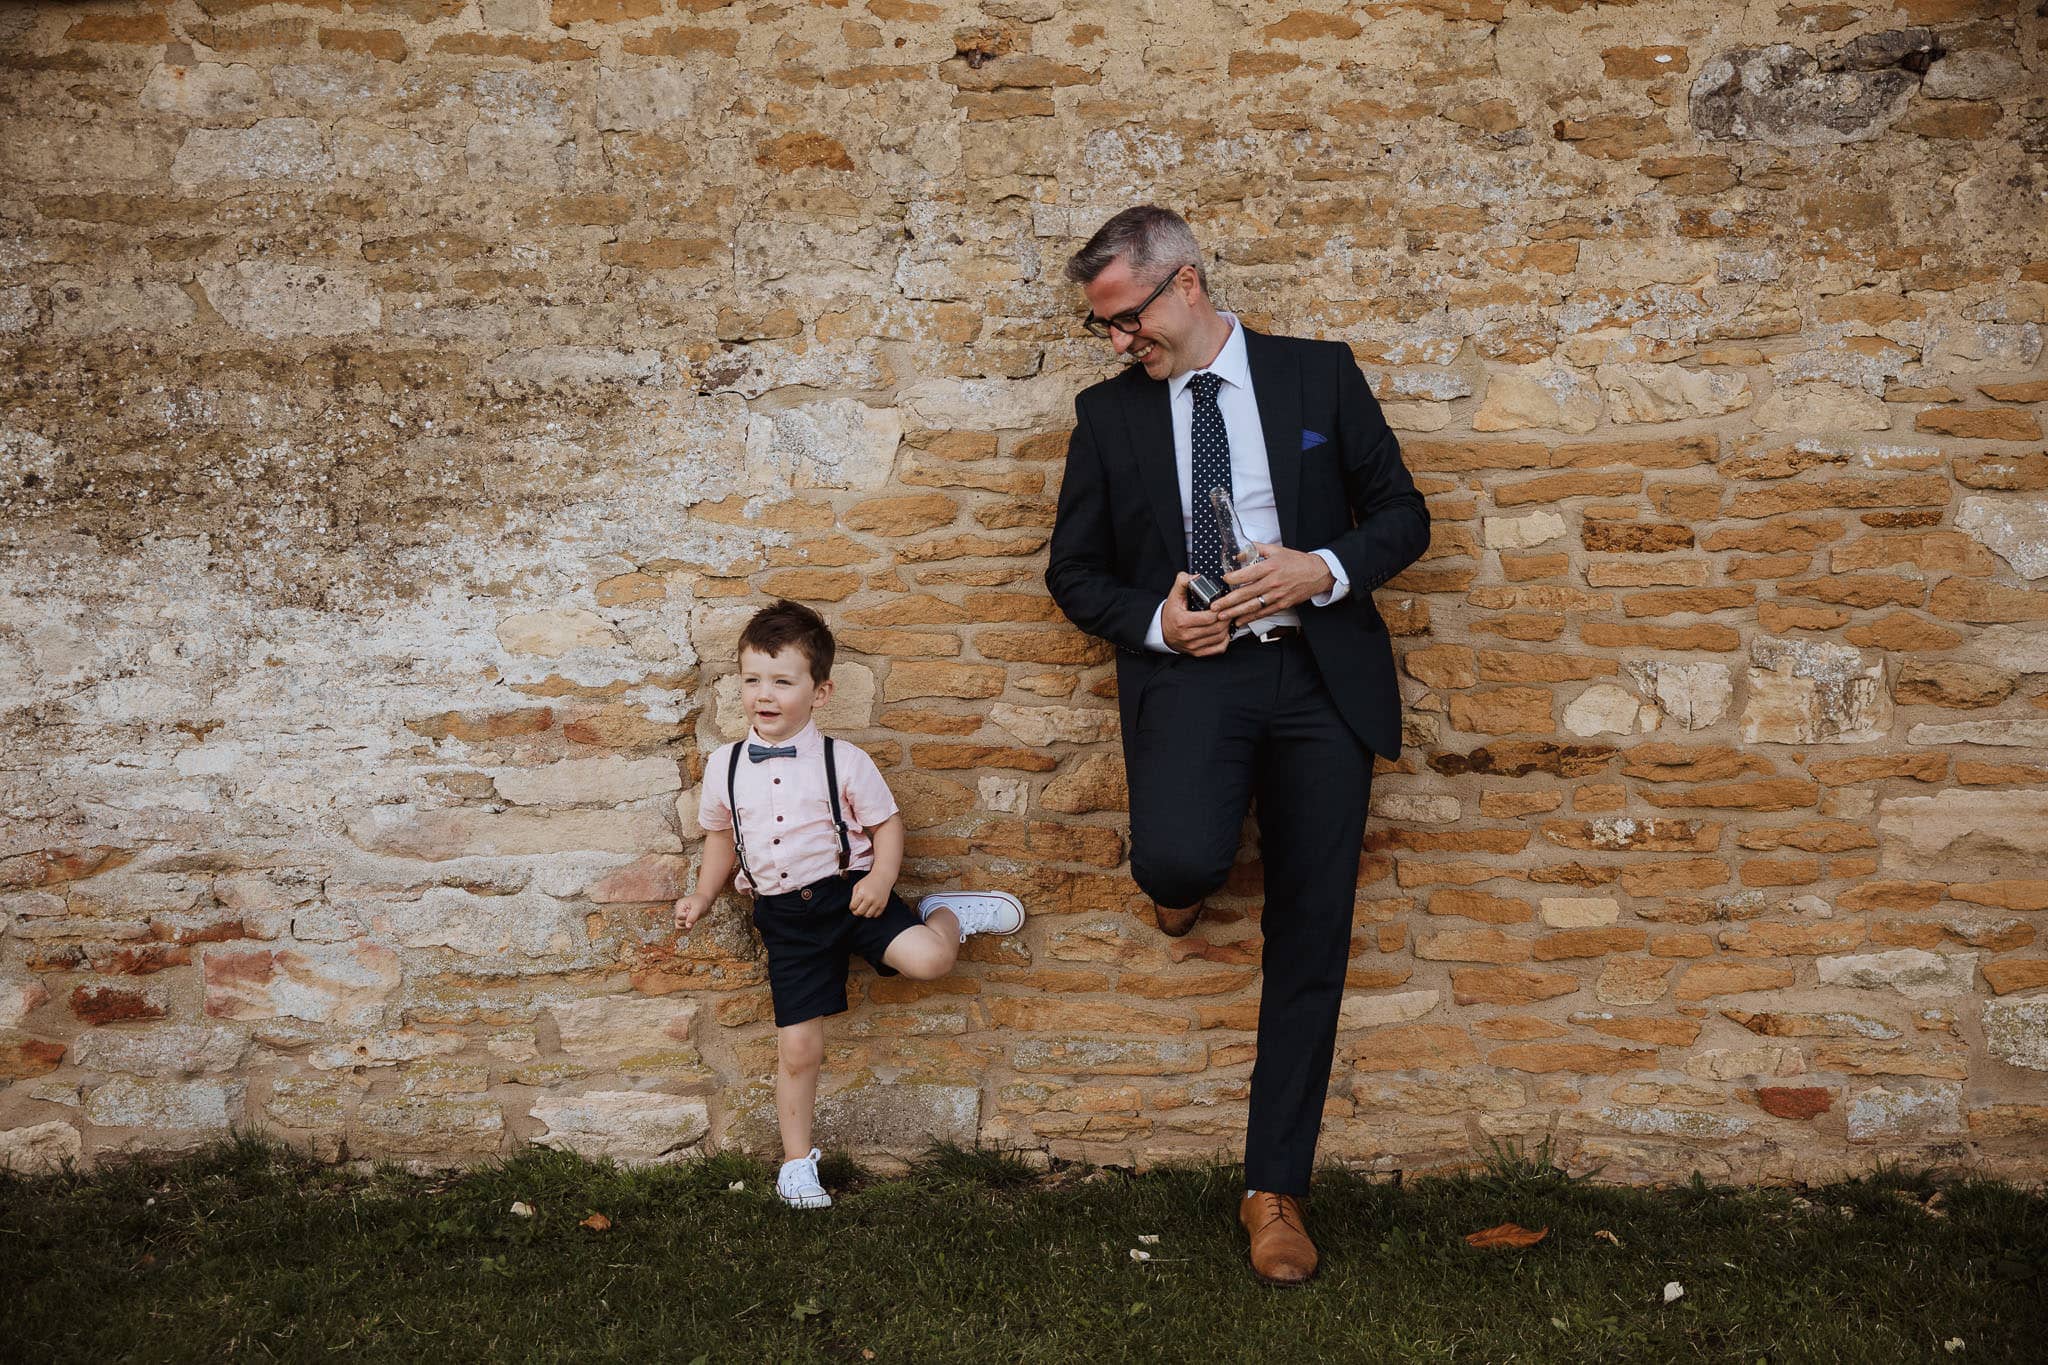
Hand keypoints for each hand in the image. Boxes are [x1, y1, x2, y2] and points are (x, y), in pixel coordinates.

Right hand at [674, 893, 711, 930]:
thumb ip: (692, 917)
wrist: (705, 899)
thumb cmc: (702, 901)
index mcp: (679, 905)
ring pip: (679, 927)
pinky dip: (688, 927)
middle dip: (687, 922)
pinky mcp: (684, 919)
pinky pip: (682, 927)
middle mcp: (678, 911)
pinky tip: (693, 922)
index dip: (686, 917)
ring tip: (694, 919)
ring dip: (687, 926)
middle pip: (678, 923)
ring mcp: (680, 915)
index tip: (692, 912)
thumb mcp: (698, 908)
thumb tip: (688, 927)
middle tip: (694, 915)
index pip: (678, 917)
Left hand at [848, 872, 891, 917]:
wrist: (882, 877)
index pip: (853, 906)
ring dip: (864, 913)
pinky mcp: (883, 905)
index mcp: (862, 893)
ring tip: (864, 908)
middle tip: (857, 909)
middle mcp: (870, 898)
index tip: (853, 906)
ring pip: (867, 915)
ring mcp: (877, 902)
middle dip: (856, 912)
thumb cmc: (868, 881)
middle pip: (860, 912)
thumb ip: (853, 897)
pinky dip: (872, 913)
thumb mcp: (857, 886)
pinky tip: (871, 908)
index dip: (851, 907)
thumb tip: (852, 908)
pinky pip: (875, 915)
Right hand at [1161, 571, 1229, 655]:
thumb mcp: (1174, 595)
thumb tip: (1196, 576)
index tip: (1222, 604)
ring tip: (1226, 619)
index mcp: (1182, 622)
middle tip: (1228, 610)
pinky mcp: (1197, 653)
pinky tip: (1223, 632)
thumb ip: (1183, 582)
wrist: (1161, 631)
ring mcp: (1193, 646)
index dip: (1220, 610)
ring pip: (1219, 638)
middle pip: (1216, 628)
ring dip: (1226, 628)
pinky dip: (1224, 640)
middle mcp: (1187, 636)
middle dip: (1226, 618)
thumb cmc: (1171, 613)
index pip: (1209, 618)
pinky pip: (1217, 649)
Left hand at [1211, 543, 1334, 624]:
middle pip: (1246, 593)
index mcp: (1270, 567)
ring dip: (1236, 612)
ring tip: (1222, 616)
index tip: (1223, 580)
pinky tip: (1239, 621)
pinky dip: (1250, 618)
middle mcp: (1273, 582)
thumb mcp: (1276, 550)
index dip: (1233, 578)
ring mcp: (1277, 595)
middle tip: (1214, 607)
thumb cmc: (1296, 561)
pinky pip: (1263, 613)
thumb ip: (1256, 549)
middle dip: (1228, 601)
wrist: (1317, 573)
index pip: (1247, 574)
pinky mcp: (1282, 604)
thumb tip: (1238, 554)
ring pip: (1253, 606)